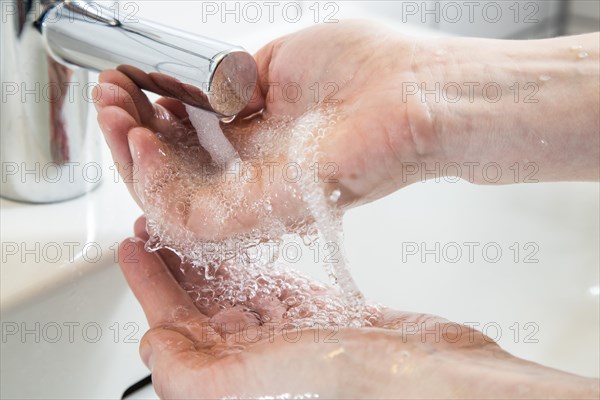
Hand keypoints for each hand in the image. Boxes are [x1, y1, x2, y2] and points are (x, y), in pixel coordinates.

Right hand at [95, 21, 431, 241]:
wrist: (428, 95)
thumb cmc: (379, 75)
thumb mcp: (288, 60)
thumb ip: (237, 81)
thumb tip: (202, 88)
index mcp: (263, 146)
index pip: (188, 147)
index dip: (147, 118)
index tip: (123, 84)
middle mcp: (259, 179)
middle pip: (173, 177)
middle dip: (127, 137)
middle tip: (107, 98)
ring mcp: (263, 200)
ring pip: (171, 202)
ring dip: (131, 160)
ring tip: (114, 114)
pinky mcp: (269, 211)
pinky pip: (191, 216)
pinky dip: (154, 181)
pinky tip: (137, 140)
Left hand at [119, 218, 597, 398]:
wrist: (432, 378)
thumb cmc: (356, 384)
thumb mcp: (253, 378)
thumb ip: (192, 369)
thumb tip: (152, 343)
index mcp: (230, 370)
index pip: (173, 320)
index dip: (149, 281)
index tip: (132, 243)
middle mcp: (253, 353)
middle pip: (199, 299)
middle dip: (175, 258)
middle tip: (158, 218)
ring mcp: (284, 331)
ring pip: (232, 285)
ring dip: (209, 252)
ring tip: (193, 217)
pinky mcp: (316, 312)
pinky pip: (271, 280)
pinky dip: (251, 256)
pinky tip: (243, 237)